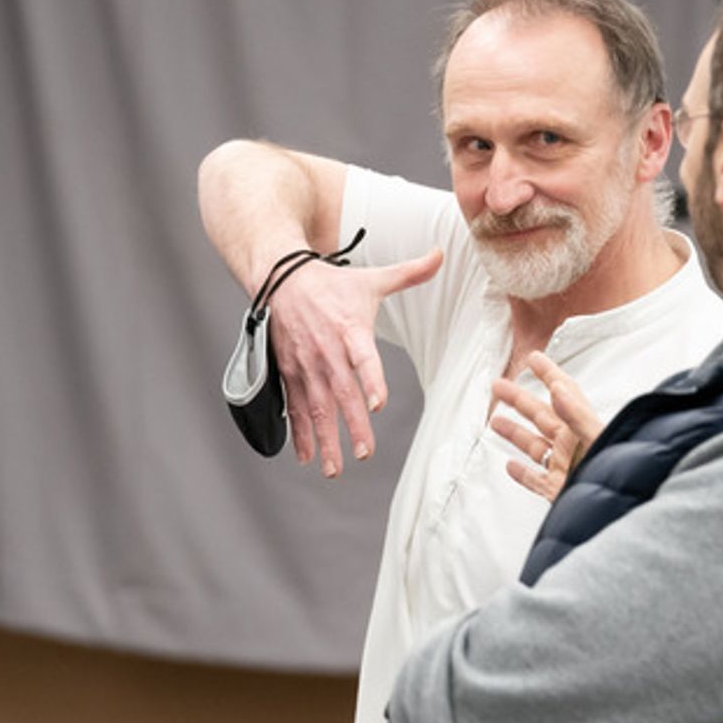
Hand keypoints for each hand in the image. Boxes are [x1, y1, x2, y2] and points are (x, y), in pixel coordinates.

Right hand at [266, 247, 442, 476]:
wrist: (280, 278)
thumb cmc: (331, 283)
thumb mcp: (371, 278)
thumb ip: (409, 273)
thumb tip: (442, 254)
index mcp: (350, 329)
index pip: (363, 357)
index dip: (371, 380)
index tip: (378, 404)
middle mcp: (326, 350)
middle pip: (341, 392)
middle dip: (352, 424)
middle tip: (365, 452)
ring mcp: (305, 364)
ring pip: (316, 407)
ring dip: (325, 438)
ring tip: (335, 468)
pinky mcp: (289, 372)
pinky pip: (294, 406)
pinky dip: (299, 432)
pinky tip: (306, 456)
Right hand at [490, 351, 604, 501]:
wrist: (614, 514)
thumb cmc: (616, 475)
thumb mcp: (597, 440)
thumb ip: (578, 415)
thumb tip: (558, 389)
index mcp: (582, 428)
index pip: (564, 393)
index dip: (548, 373)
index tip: (534, 358)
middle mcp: (571, 445)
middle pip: (540, 416)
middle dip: (519, 399)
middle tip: (499, 385)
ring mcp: (563, 467)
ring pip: (533, 446)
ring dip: (514, 432)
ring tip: (495, 421)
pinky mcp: (557, 490)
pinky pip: (536, 480)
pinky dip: (522, 473)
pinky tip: (510, 466)